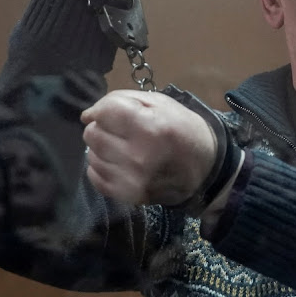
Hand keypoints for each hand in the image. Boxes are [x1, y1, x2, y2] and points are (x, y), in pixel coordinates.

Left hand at [80, 90, 215, 205]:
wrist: (206, 169)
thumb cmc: (184, 130)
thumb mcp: (163, 103)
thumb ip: (124, 100)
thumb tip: (89, 115)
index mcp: (151, 128)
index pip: (104, 112)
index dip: (102, 108)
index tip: (110, 112)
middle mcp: (138, 156)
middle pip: (93, 134)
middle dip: (102, 127)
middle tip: (120, 129)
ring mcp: (131, 180)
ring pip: (91, 156)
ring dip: (102, 148)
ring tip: (122, 146)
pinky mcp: (127, 196)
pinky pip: (94, 177)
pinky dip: (101, 167)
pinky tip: (118, 162)